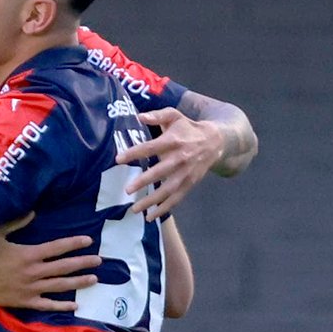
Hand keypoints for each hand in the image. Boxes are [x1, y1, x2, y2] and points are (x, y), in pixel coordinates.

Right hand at [0, 215, 100, 309]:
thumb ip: (15, 223)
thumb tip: (33, 212)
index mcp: (28, 254)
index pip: (57, 248)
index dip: (74, 244)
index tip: (88, 241)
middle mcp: (33, 272)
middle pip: (64, 267)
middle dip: (83, 263)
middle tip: (99, 260)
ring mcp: (31, 289)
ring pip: (60, 285)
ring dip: (79, 282)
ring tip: (94, 279)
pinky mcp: (25, 302)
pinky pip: (47, 305)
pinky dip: (61, 305)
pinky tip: (75, 305)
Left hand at [115, 107, 233, 220]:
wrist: (214, 142)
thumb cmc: (187, 128)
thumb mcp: (174, 116)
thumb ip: (157, 115)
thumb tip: (139, 116)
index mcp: (173, 141)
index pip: (151, 147)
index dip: (135, 153)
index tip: (118, 159)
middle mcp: (180, 158)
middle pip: (160, 171)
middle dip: (144, 181)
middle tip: (127, 190)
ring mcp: (186, 173)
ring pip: (168, 190)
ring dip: (152, 201)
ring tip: (135, 209)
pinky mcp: (190, 184)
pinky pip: (176, 199)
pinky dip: (164, 209)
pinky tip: (151, 216)